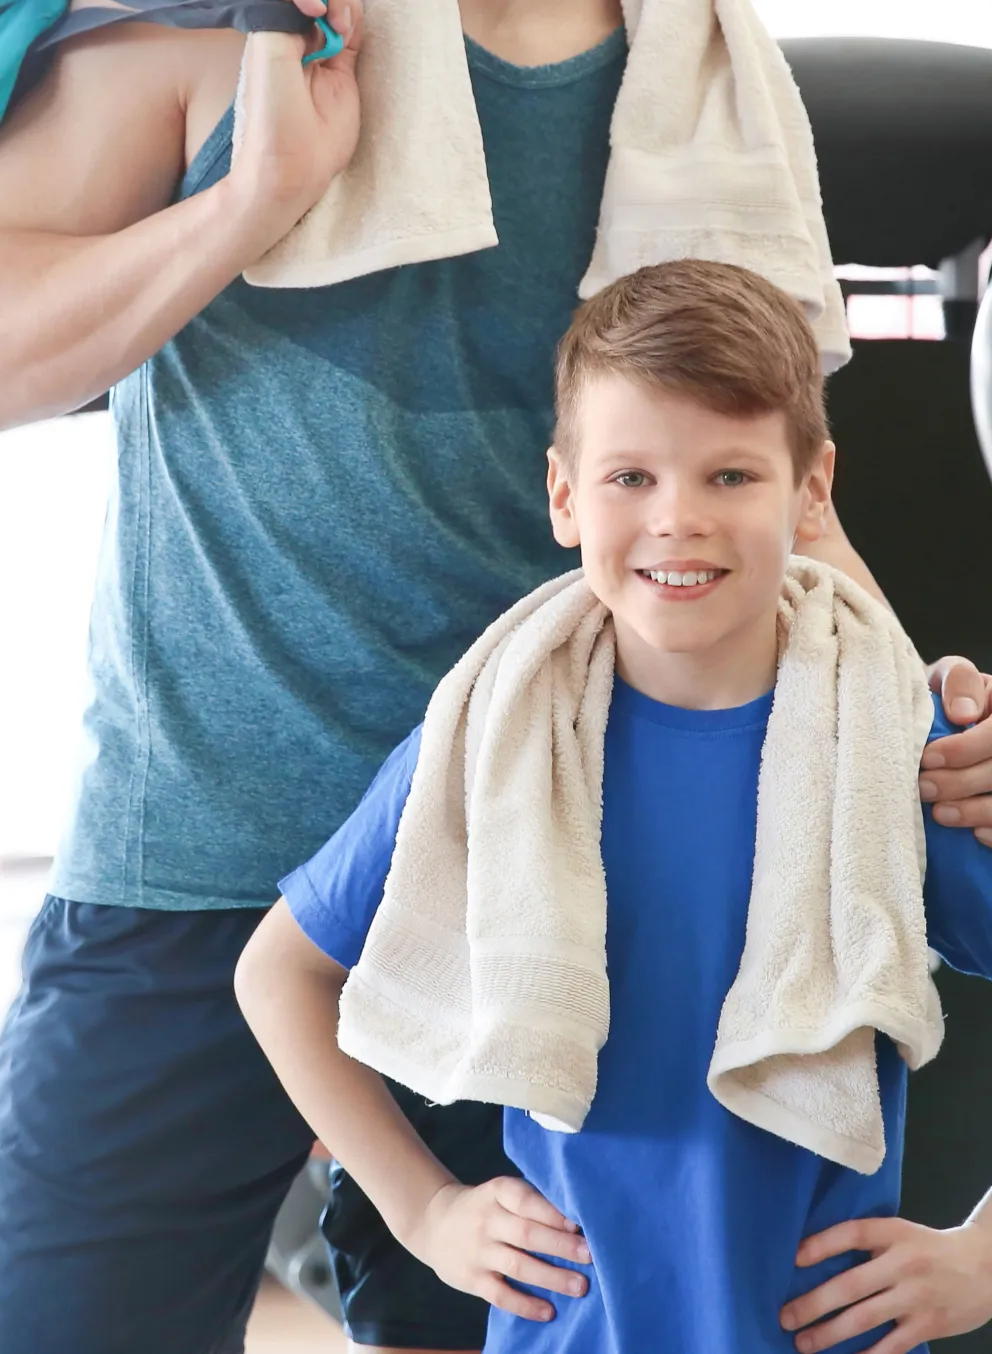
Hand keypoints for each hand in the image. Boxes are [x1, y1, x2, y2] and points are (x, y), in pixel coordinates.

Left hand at [229, 0, 362, 227]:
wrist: (292, 163)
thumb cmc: (272, 113)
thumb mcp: (269, 47)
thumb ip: (288, 13)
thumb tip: (321, 6)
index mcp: (270, 28)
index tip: (313, 8)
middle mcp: (296, 37)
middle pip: (319, 1)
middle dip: (327, 1)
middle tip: (325, 15)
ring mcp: (322, 54)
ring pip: (339, 10)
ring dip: (343, 8)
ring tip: (340, 27)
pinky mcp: (344, 72)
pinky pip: (355, 33)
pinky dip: (356, 23)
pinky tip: (348, 31)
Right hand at [406, 1176, 590, 1322]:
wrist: (435, 1223)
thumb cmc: (485, 1207)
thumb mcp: (501, 1193)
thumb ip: (531, 1201)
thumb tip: (577, 1222)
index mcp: (497, 1192)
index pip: (525, 1200)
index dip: (552, 1212)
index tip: (579, 1224)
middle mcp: (487, 1220)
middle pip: (526, 1234)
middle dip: (561, 1246)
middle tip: (590, 1256)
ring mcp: (478, 1251)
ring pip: (518, 1266)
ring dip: (552, 1277)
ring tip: (580, 1286)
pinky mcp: (472, 1279)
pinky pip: (501, 1295)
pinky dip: (526, 1305)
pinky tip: (549, 1311)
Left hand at [779, 1216, 991, 1352]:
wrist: (983, 1267)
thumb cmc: (928, 1249)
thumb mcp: (899, 1233)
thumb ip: (867, 1243)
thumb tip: (813, 1257)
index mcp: (892, 1233)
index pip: (851, 1234)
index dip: (821, 1245)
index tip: (793, 1258)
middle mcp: (902, 1263)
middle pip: (850, 1284)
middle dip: (813, 1303)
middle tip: (785, 1317)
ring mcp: (915, 1297)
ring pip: (864, 1318)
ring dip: (829, 1334)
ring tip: (803, 1343)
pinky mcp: (927, 1325)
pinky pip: (891, 1346)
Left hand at [919, 657, 991, 847]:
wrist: (941, 719)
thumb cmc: (944, 698)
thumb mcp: (946, 677)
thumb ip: (956, 682)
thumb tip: (962, 713)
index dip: (965, 748)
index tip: (927, 758)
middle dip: (962, 782)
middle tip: (923, 788)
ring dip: (976, 811)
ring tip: (940, 814)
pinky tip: (975, 834)